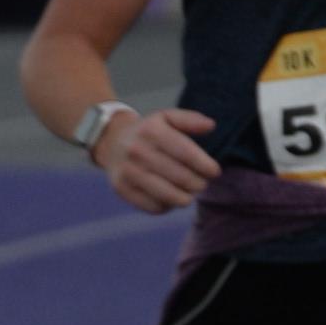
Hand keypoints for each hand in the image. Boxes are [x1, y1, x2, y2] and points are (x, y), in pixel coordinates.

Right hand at [95, 106, 219, 212]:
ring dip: (186, 198)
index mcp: (152, 131)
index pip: (186, 153)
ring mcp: (128, 172)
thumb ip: (190, 119)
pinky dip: (167, 206)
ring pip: (169, 196)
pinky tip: (170, 198)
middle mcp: (137, 151)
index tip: (214, 172)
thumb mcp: (166, 117)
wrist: (111, 142)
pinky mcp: (122, 189)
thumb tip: (211, 125)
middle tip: (201, 184)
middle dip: (198, 184)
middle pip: (180, 177)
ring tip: (189, 194)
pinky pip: (153, 207)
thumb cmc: (148, 132)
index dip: (205, 166)